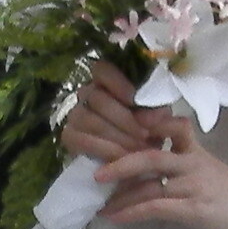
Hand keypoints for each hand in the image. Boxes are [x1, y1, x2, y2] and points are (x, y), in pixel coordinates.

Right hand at [56, 61, 173, 168]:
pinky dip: (103, 149)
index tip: (134, 100)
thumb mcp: (158, 118)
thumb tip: (152, 118)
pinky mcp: (69, 135)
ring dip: (116, 136)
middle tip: (144, 135)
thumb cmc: (147, 129)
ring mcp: (76, 114)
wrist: (137, 156)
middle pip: (98, 98)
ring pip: (90, 120)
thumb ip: (156, 113)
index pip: (103, 70)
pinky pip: (80, 140)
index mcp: (109, 81)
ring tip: (136, 148)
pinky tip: (120, 158)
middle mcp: (87, 93)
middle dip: (124, 119)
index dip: (117, 83)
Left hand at [92, 120, 227, 228]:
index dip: (145, 125)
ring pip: (149, 183)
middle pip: (150, 154)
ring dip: (120, 194)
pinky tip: (115, 217)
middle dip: (119, 162)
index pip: (170, 127)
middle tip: (97, 172)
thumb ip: (180, 162)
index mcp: (195, 150)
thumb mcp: (207, 169)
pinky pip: (156, 207)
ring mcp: (193, 185)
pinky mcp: (194, 209)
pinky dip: (131, 212)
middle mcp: (192, 163)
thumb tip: (144, 166)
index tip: (120, 128)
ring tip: (100, 202)